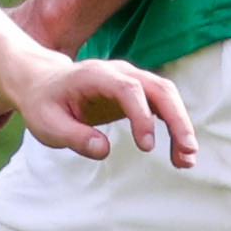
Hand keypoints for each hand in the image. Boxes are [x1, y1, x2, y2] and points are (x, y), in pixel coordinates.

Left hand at [5, 53, 196, 165]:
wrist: (43, 84)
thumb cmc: (44, 105)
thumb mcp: (47, 124)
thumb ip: (74, 136)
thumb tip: (104, 150)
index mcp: (96, 75)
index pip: (128, 89)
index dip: (141, 115)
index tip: (147, 147)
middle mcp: (119, 72)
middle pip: (159, 88)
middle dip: (177, 119)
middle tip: (187, 152)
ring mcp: (132, 79)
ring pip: (167, 96)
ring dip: (181, 125)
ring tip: (187, 159)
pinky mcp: (138, 91)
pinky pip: (164, 105)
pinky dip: (175, 126)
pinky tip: (180, 153)